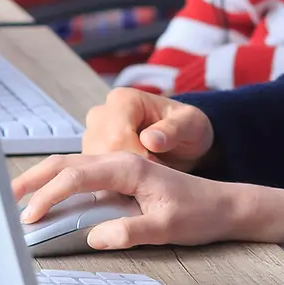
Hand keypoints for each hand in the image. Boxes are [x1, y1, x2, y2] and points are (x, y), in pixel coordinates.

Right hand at [11, 151, 283, 252]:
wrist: (225, 205)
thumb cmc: (200, 213)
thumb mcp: (168, 226)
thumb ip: (131, 231)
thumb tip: (96, 237)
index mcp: (130, 167)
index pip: (77, 176)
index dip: (49, 196)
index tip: (29, 218)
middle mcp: (123, 162)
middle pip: (68, 164)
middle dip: (34, 180)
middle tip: (2, 198)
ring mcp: (122, 168)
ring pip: (74, 167)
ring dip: (43, 179)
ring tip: (16, 196)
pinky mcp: (124, 178)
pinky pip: (85, 175)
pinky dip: (60, 183)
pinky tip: (49, 197)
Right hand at [83, 86, 214, 170]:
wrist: (183, 140)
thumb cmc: (186, 128)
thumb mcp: (192, 124)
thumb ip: (173, 129)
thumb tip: (149, 139)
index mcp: (123, 100)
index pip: (117, 137)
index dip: (137, 159)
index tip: (158, 167)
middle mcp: (102, 115)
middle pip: (102, 152)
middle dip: (128, 170)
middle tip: (154, 172)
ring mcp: (93, 136)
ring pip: (95, 166)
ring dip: (120, 178)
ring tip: (147, 175)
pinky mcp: (91, 156)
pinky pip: (95, 176)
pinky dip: (114, 184)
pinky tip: (134, 183)